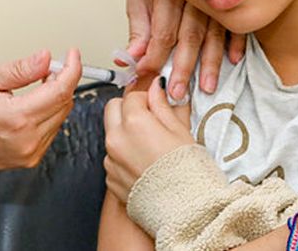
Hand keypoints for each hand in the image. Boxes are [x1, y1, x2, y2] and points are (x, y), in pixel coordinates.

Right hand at [0, 49, 81, 172]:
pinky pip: (52, 131)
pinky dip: (49, 114)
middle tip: (49, 67)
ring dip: (56, 97)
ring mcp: (30, 153)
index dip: (72, 69)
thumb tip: (45, 58)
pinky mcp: (30, 159)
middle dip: (63, 80)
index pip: (60, 91)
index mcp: (17, 118)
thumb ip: (20, 69)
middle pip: (65, 104)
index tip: (72, 55)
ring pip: (61, 117)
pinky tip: (33, 105)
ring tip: (37, 86)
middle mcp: (27, 139)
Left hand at [103, 76, 193, 202]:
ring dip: (125, 134)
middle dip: (127, 109)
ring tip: (150, 147)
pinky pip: (112, 158)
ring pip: (111, 134)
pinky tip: (145, 165)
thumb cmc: (187, 172)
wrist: (185, 211)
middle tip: (148, 119)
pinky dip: (124, 157)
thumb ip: (163, 105)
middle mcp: (116, 139)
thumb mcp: (180, 131)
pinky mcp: (110, 179)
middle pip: (112, 109)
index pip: (132, 96)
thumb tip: (157, 87)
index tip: (157, 105)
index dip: (146, 99)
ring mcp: (111, 160)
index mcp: (134, 122)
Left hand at [125, 0, 244, 99]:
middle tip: (178, 92)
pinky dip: (235, 41)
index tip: (146, 76)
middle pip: (189, 35)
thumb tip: (131, 57)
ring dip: (211, 61)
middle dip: (183, 67)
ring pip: (213, 32)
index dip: (154, 57)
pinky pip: (234, 22)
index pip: (163, 32)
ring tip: (206, 85)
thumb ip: (138, 27)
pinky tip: (234, 59)